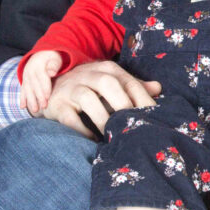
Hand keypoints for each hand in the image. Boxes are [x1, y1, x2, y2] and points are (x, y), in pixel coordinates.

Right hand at [20, 51, 61, 114]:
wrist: (40, 54)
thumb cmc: (51, 58)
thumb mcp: (55, 58)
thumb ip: (54, 65)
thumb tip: (52, 73)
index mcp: (38, 65)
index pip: (42, 79)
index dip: (45, 88)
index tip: (48, 97)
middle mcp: (30, 71)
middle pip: (35, 86)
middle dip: (39, 97)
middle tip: (43, 107)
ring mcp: (26, 76)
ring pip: (28, 89)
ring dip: (31, 100)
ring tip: (34, 110)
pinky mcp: (24, 81)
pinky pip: (23, 90)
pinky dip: (22, 98)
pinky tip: (22, 107)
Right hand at [39, 59, 162, 139]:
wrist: (51, 88)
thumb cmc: (90, 88)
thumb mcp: (111, 84)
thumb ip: (133, 87)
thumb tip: (158, 88)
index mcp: (107, 69)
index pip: (129, 82)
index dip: (143, 99)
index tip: (154, 117)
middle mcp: (89, 75)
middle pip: (108, 84)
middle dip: (123, 104)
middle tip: (133, 125)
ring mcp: (71, 88)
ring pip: (87, 98)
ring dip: (102, 118)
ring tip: (113, 135)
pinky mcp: (57, 104)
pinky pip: (69, 117)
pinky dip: (82, 130)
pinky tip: (93, 140)